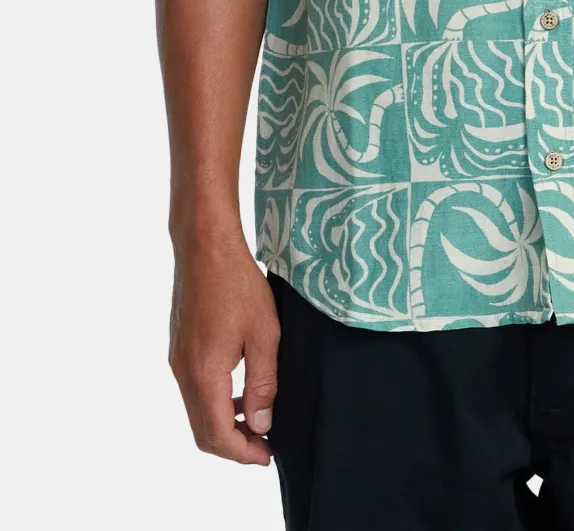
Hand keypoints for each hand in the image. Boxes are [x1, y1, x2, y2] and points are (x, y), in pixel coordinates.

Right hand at [168, 234, 279, 464]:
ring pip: (196, 411)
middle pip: (202, 431)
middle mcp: (183, 373)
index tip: (268, 455)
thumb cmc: (238, 284)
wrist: (205, 247)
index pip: (217, 435)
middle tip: (264, 445)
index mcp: (204, 374)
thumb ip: (263, 383)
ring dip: (223, 424)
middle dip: (233, 445)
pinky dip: (215, 402)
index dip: (243, 453)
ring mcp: (177, 360)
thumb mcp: (264, 334)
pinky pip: (194, 390)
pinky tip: (240, 390)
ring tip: (257, 419)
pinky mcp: (179, 348)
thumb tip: (261, 424)